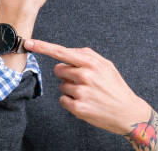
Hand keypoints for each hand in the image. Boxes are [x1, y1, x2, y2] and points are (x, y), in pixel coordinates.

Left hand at [24, 38, 150, 135]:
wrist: (129, 113)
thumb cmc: (115, 87)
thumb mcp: (106, 65)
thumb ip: (87, 55)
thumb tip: (69, 51)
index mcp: (91, 63)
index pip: (61, 51)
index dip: (43, 47)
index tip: (28, 43)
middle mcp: (85, 76)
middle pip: (58, 70)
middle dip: (65, 74)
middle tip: (82, 81)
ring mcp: (81, 92)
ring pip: (61, 86)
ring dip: (70, 90)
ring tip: (87, 94)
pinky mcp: (79, 108)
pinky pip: (63, 100)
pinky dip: (70, 102)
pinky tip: (85, 103)